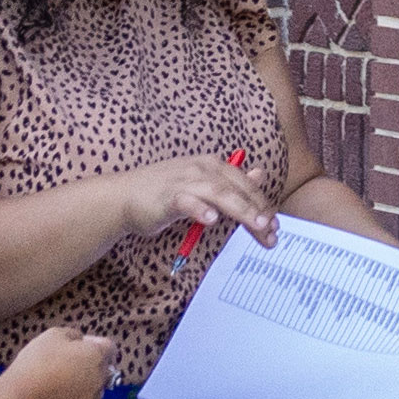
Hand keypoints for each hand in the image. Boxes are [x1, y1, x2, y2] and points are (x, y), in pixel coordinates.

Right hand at [14, 329, 111, 398]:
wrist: (20, 397)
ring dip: (87, 385)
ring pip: (97, 390)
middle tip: (67, 364)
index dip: (95, 343)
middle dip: (90, 364)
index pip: (109, 347)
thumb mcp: (54, 334)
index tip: (81, 344)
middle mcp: (99, 379)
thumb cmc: (36, 362)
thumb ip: (74, 334)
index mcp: (95, 356)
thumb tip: (81, 341)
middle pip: (103, 369)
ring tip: (64, 384)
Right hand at [121, 149, 278, 249]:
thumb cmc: (163, 193)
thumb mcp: (202, 184)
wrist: (124, 196)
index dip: (263, 205)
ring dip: (241, 210)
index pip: (245, 185)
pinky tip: (212, 220)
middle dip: (258, 211)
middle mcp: (202, 169)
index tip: (275, 227)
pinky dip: (200, 209)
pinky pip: (187, 201)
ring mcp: (185, 180)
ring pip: (220, 194)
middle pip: (238, 190)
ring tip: (257, 225)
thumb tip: (258, 175)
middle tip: (272, 231)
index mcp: (213, 166)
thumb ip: (230, 183)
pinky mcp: (168, 196)